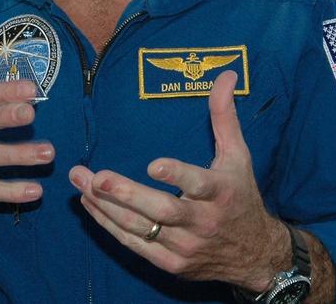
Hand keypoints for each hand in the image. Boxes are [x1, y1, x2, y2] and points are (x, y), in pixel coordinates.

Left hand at [69, 71, 289, 291]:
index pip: (198, 184)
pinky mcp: (170, 263)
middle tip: (96, 176)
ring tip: (80, 182)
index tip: (153, 164)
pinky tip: (89, 203)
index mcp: (220, 192)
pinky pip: (134, 244)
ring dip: (106, 206)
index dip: (176, 175)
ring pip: (141, 227)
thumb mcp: (238, 156)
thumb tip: (224, 74)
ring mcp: (185, 246)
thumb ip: (224, 116)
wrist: (255, 255)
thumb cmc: (240, 197)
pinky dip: (109, 225)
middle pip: (161, 210)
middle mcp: (202, 221)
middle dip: (126, 193)